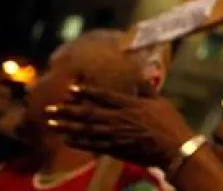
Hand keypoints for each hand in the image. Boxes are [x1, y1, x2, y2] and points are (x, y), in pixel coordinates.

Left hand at [44, 85, 195, 169]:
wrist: (173, 148)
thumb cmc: (169, 122)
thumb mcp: (160, 101)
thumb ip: (146, 89)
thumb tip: (139, 73)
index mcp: (130, 105)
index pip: (104, 96)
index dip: (86, 92)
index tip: (71, 89)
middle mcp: (118, 118)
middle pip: (88, 113)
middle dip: (67, 110)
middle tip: (49, 108)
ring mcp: (114, 135)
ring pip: (85, 129)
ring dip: (67, 126)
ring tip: (51, 123)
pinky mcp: (114, 149)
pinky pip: (92, 145)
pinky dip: (78, 142)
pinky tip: (67, 139)